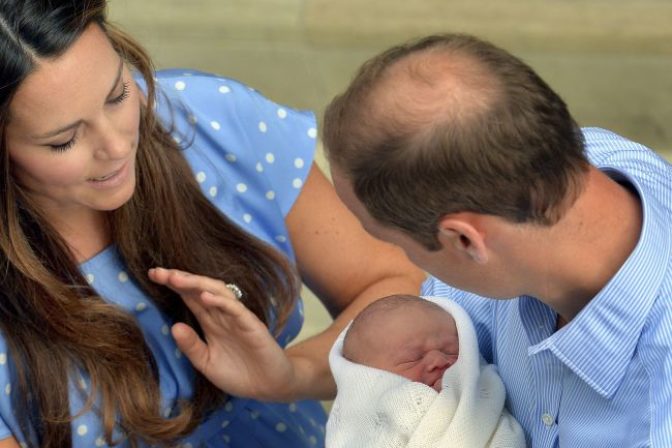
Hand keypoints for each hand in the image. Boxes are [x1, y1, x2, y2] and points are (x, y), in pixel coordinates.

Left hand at [148, 267, 296, 400]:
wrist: (269, 386)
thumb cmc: (239, 373)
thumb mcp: (207, 363)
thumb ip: (191, 346)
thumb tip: (173, 326)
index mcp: (210, 322)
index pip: (190, 297)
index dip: (173, 285)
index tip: (153, 275)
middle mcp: (222, 315)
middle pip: (200, 290)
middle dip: (179, 279)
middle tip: (158, 272)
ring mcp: (237, 318)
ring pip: (217, 292)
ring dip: (197, 284)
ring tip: (176, 278)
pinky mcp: (251, 324)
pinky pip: (235, 309)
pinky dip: (220, 301)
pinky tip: (205, 297)